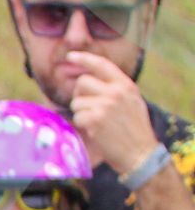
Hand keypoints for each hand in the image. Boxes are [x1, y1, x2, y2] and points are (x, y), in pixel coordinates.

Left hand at [69, 52, 157, 174]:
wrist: (140, 153)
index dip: (84, 59)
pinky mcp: (95, 118)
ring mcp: (105, 104)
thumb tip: (86, 82)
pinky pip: (77, 116)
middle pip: (82, 82)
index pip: (102, 64)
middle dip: (79, 94)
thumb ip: (113, 90)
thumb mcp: (131, 102)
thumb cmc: (134, 130)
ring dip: (81, 112)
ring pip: (77, 101)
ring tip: (96, 122)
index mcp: (126, 85)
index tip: (70, 57)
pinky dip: (82, 125)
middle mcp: (116, 91)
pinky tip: (95, 130)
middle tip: (88, 108)